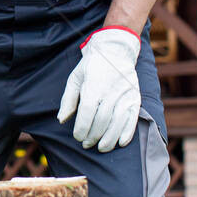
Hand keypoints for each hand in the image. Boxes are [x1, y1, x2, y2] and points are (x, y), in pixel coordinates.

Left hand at [58, 26, 140, 151]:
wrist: (116, 49)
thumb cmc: (92, 65)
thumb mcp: (75, 77)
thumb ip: (68, 99)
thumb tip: (61, 120)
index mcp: (93, 84)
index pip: (87, 111)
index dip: (82, 127)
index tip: (78, 136)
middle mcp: (110, 89)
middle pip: (102, 119)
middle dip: (93, 135)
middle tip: (87, 144)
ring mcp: (125, 93)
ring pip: (117, 121)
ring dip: (109, 138)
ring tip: (101, 147)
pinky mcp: (135, 96)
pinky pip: (133, 117)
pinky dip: (127, 132)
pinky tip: (120, 142)